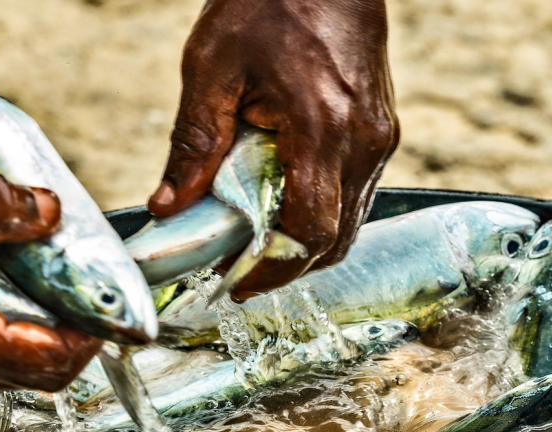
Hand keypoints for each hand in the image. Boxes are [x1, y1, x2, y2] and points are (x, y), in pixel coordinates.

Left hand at [147, 0, 398, 297]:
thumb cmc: (268, 3)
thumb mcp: (212, 67)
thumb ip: (192, 143)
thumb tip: (168, 206)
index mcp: (323, 127)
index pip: (309, 229)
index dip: (274, 269)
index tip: (237, 283)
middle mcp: (364, 141)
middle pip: (334, 239)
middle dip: (287, 266)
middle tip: (240, 273)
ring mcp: (381, 139)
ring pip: (349, 222)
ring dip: (305, 242)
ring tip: (257, 243)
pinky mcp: (382, 132)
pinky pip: (355, 195)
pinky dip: (320, 213)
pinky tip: (284, 203)